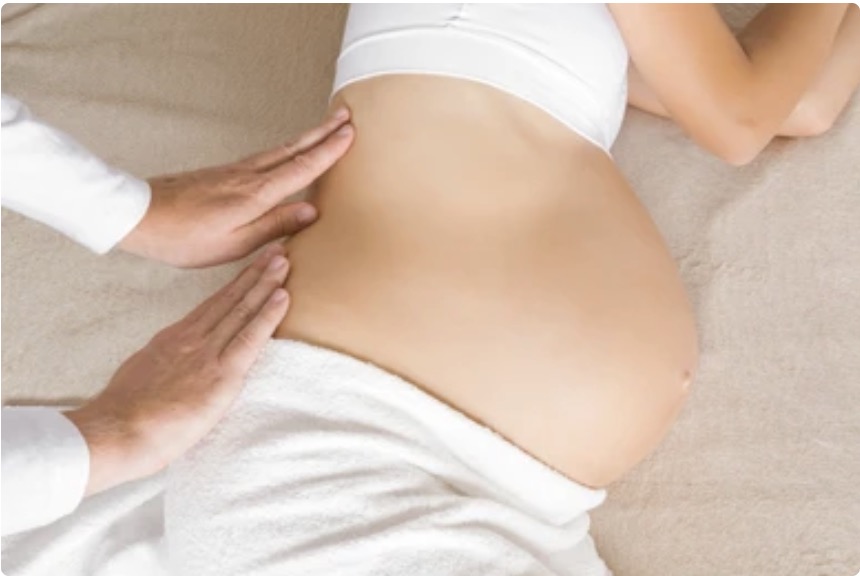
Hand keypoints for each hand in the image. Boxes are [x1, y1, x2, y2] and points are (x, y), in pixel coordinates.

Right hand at [65, 244, 291, 495]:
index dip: (234, 286)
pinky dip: (269, 315)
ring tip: (284, 261)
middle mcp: (191, 339)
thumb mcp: (141, 377)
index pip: (211, 307)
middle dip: (255, 273)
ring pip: (243, 310)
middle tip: (275, 249)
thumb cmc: (124, 415)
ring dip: (266, 283)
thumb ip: (161, 365)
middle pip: (229, 299)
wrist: (117, 431)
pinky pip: (251, 338)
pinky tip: (283, 296)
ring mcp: (207, 353)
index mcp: (173, 339)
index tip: (251, 268)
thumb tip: (169, 366)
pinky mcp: (221, 374)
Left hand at [119, 108, 353, 267]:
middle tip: (346, 115)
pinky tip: (287, 152)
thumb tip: (312, 210)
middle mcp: (248, 176)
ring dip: (306, 138)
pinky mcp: (223, 174)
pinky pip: (265, 156)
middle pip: (293, 149)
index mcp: (256, 194)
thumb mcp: (233, 242)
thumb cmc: (184, 238)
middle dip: (322, 132)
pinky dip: (285, 149)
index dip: (328, 151)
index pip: (302, 168)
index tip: (350, 133)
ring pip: (279, 150)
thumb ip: (274, 225)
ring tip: (325, 128)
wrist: (139, 217)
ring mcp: (234, 172)